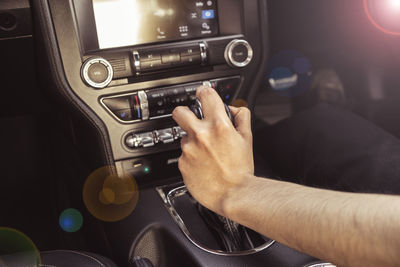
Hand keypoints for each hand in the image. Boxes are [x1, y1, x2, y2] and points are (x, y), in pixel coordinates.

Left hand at [172, 86, 254, 214]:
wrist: (233, 195)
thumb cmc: (241, 170)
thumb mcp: (247, 138)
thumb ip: (241, 117)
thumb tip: (234, 109)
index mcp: (218, 125)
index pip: (206, 95)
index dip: (204, 92)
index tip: (202, 94)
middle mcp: (200, 134)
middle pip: (180, 112)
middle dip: (184, 112)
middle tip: (191, 118)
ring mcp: (189, 149)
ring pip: (184, 137)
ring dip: (193, 141)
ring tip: (207, 154)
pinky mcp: (182, 164)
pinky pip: (183, 155)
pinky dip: (191, 158)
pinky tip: (203, 165)